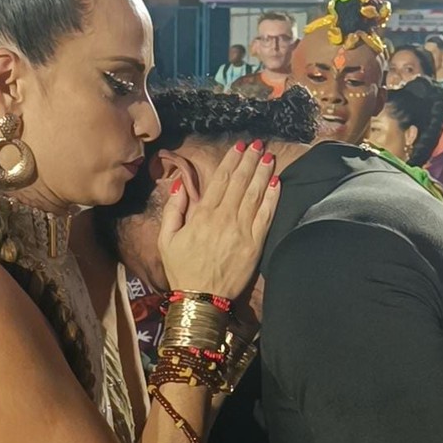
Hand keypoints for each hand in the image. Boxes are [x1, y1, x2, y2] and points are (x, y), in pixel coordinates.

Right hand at [160, 140, 279, 298]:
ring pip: (255, 194)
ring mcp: (242, 230)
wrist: (201, 298)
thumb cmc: (182, 268)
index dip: (232, 160)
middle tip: (259, 144)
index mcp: (202, 214)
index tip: (240, 146)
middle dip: (250, 160)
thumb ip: (174, 209)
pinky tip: (276, 183)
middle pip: (240, 181)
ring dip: (263, 172)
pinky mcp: (255, 244)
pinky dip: (272, 197)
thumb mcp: (166, 239)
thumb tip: (180, 185)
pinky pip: (266, 215)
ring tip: (269, 156)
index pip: (220, 179)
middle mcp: (224, 218)